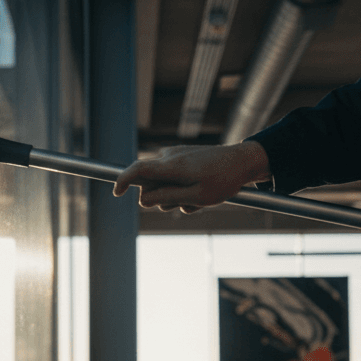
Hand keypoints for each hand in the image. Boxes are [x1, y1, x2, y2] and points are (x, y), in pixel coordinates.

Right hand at [112, 142, 270, 212]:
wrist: (244, 162)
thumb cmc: (223, 180)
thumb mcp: (195, 196)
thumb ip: (166, 198)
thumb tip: (142, 201)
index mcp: (171, 166)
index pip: (137, 170)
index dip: (123, 181)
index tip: (116, 193)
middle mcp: (169, 157)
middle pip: (150, 183)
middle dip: (160, 198)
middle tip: (185, 204)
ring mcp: (176, 156)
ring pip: (162, 184)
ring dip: (175, 196)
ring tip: (197, 198)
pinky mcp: (183, 159)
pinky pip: (173, 179)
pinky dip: (182, 190)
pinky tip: (200, 192)